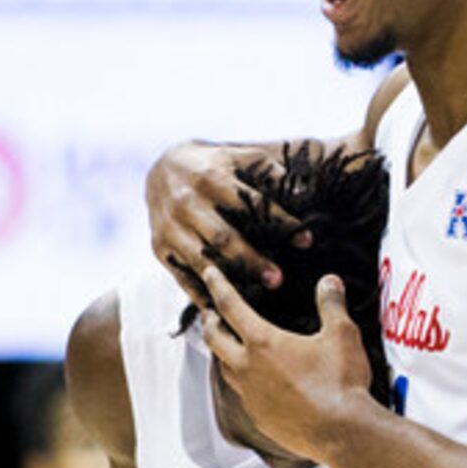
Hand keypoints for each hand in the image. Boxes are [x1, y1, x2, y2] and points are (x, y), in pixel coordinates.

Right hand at [148, 142, 296, 310]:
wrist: (160, 169)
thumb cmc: (214, 165)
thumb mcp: (239, 156)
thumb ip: (268, 169)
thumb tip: (303, 189)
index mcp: (210, 178)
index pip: (251, 203)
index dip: (280, 222)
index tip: (306, 240)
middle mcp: (187, 204)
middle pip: (222, 237)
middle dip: (251, 260)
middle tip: (278, 279)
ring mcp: (170, 229)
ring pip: (202, 260)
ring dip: (229, 282)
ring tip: (255, 300)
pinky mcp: (160, 248)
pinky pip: (182, 277)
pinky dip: (202, 295)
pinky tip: (224, 311)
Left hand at [195, 270, 378, 464]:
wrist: (342, 432)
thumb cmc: (340, 383)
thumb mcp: (342, 335)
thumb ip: (331, 304)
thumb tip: (329, 283)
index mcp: (262, 342)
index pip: (230, 306)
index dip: (218, 286)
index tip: (210, 274)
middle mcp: (247, 368)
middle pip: (214, 339)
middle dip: (209, 321)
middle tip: (210, 312)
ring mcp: (250, 396)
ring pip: (224, 368)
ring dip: (222, 353)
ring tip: (229, 346)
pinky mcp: (259, 418)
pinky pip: (243, 395)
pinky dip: (243, 383)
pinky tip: (256, 383)